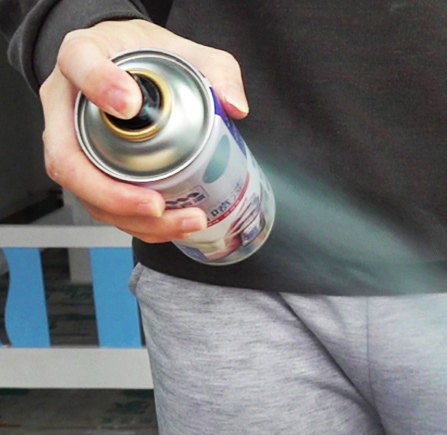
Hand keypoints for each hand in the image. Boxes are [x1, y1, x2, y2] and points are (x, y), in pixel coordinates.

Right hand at [39, 19, 249, 241]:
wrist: (133, 68)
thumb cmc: (147, 56)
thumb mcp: (186, 50)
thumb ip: (216, 69)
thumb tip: (234, 106)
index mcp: (84, 57)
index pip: (80, 64)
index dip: (100, 85)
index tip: (130, 106)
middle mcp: (69, 106)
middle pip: (68, 159)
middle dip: (115, 195)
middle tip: (158, 205)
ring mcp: (75, 144)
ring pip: (86, 193)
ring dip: (132, 219)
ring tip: (181, 221)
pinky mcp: (91, 173)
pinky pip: (104, 206)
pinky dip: (138, 224)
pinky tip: (173, 227)